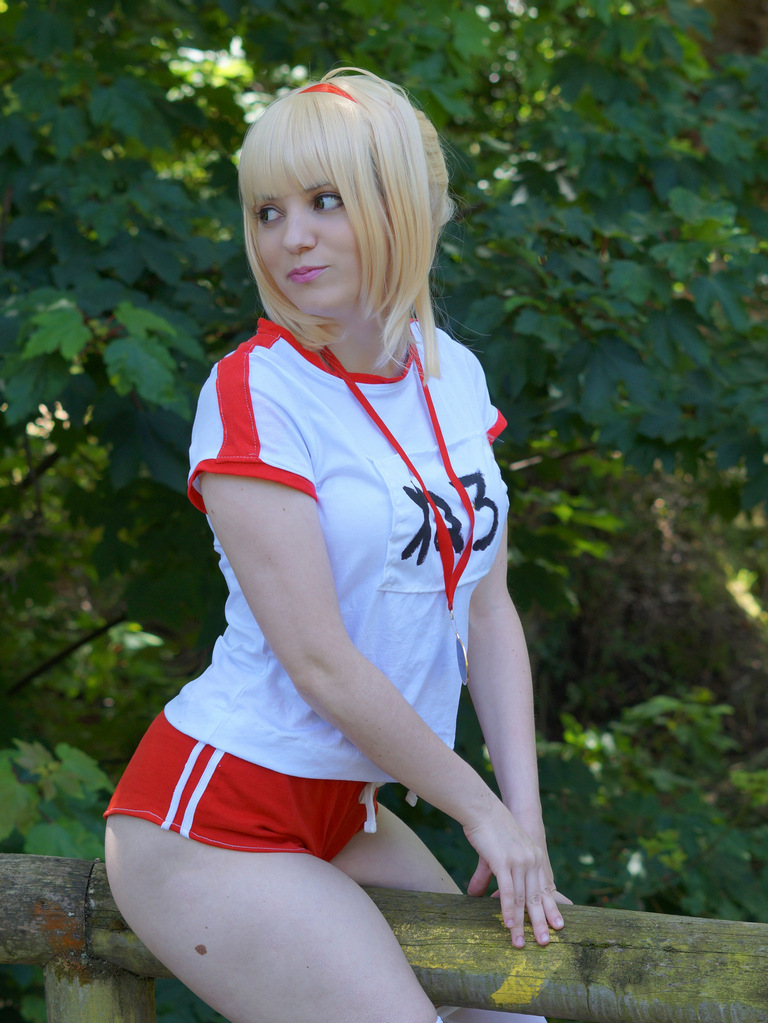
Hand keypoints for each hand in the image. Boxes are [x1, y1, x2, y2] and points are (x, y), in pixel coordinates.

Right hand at [463, 801, 569, 948]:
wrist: (482, 808)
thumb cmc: (488, 828)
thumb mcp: (496, 854)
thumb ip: (489, 876)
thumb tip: (475, 895)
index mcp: (534, 857)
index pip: (544, 887)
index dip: (550, 908)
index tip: (557, 926)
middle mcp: (531, 860)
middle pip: (537, 897)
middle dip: (540, 922)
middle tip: (545, 943)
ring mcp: (519, 862)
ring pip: (523, 899)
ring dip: (521, 924)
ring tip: (520, 942)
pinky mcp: (504, 862)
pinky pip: (509, 891)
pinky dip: (509, 910)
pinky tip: (508, 924)